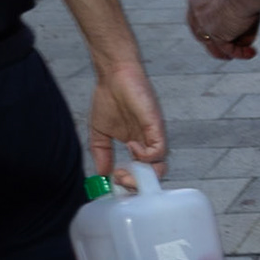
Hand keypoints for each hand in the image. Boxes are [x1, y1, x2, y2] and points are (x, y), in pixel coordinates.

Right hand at [89, 60, 168, 185]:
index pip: (143, 173)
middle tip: (120, 179)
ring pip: (159, 166)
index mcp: (139, 145)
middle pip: (154, 175)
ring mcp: (154, 136)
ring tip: (124, 169)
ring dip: (140, 174)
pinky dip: (145, 155)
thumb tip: (102, 174)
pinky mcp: (156, 127)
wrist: (114, 75)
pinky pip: (159, 150)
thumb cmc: (110, 98)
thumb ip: (102, 153)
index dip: (131, 181)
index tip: (115, 180)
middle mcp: (149, 143)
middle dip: (136, 183)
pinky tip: (131, 145)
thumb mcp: (100, 133)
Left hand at [187, 0, 259, 60]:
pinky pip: (225, 46)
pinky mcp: (214, 31)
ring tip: (242, 53)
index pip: (198, 2)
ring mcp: (202, 16)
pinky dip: (238, 52)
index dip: (211, 14)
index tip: (227, 20)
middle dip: (214, 36)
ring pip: (210, 39)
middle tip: (229, 44)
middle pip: (199, 24)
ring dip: (225, 49)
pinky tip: (251, 53)